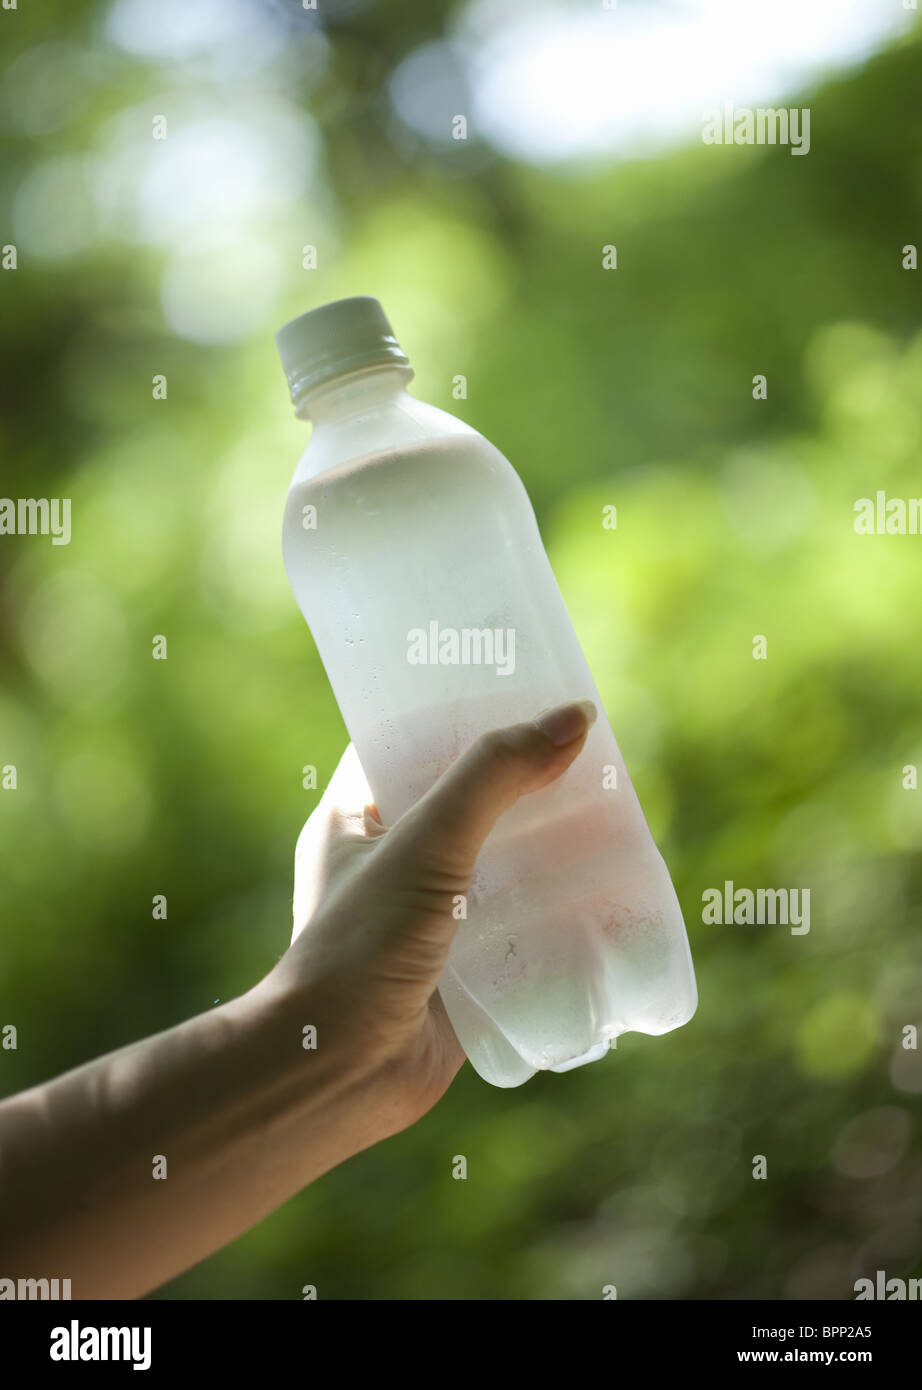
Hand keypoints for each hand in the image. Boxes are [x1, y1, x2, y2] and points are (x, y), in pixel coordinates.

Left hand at [264, 698, 597, 1133]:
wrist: (341, 1075)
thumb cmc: (361, 948)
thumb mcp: (427, 845)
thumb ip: (493, 777)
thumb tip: (572, 717)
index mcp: (357, 817)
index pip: (412, 741)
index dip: (466, 713)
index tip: (527, 693)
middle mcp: (391, 861)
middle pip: (471, 801)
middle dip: (528, 783)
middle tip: (591, 756)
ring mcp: (429, 916)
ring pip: (501, 862)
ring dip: (550, 845)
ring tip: (612, 816)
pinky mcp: (463, 967)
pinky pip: (518, 923)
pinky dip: (558, 907)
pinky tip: (609, 891)